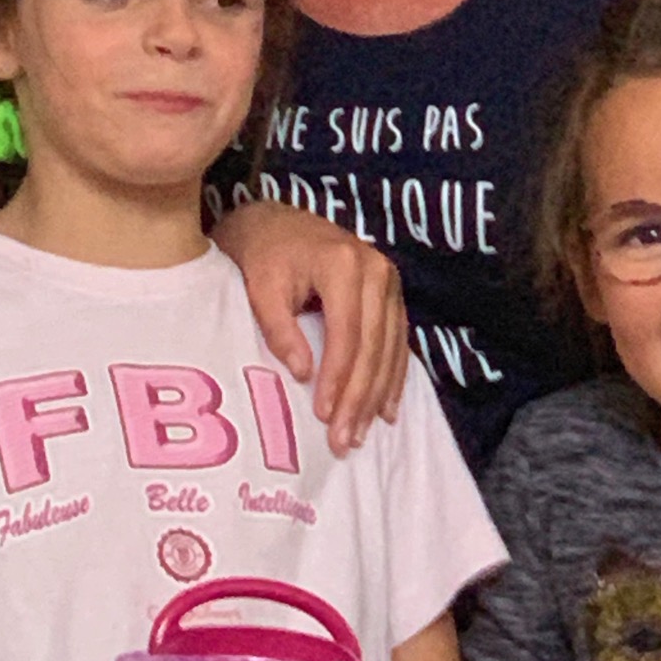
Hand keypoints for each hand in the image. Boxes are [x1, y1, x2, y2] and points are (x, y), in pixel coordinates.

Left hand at [211, 201, 407, 452]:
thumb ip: (279, 328)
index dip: (338, 377)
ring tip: (361, 433)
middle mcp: (376, 269)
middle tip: (344, 438)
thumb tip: (303, 373)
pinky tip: (385, 409)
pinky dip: (392, 377)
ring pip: (391, 347)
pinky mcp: (391, 292)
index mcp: (343, 264)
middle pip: (374, 344)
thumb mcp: (261, 288)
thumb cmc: (263, 256)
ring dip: (378, 394)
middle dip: (360, 396)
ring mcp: (389, 280)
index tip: (325, 414)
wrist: (276, 222)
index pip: (347, 332)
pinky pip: (399, 340)